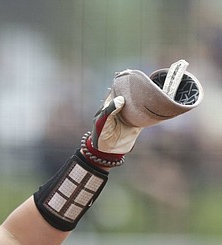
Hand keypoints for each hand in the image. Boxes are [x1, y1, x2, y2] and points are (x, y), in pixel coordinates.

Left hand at [83, 60, 202, 166]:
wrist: (108, 151)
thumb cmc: (100, 135)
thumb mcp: (102, 122)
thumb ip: (109, 111)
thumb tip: (121, 99)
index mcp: (111, 103)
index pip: (119, 88)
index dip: (125, 81)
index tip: (132, 74)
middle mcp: (122, 106)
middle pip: (133, 93)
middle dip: (140, 86)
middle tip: (150, 79)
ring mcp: (131, 113)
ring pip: (141, 101)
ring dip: (149, 96)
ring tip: (158, 88)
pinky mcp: (139, 121)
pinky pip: (148, 112)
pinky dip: (154, 107)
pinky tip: (162, 102)